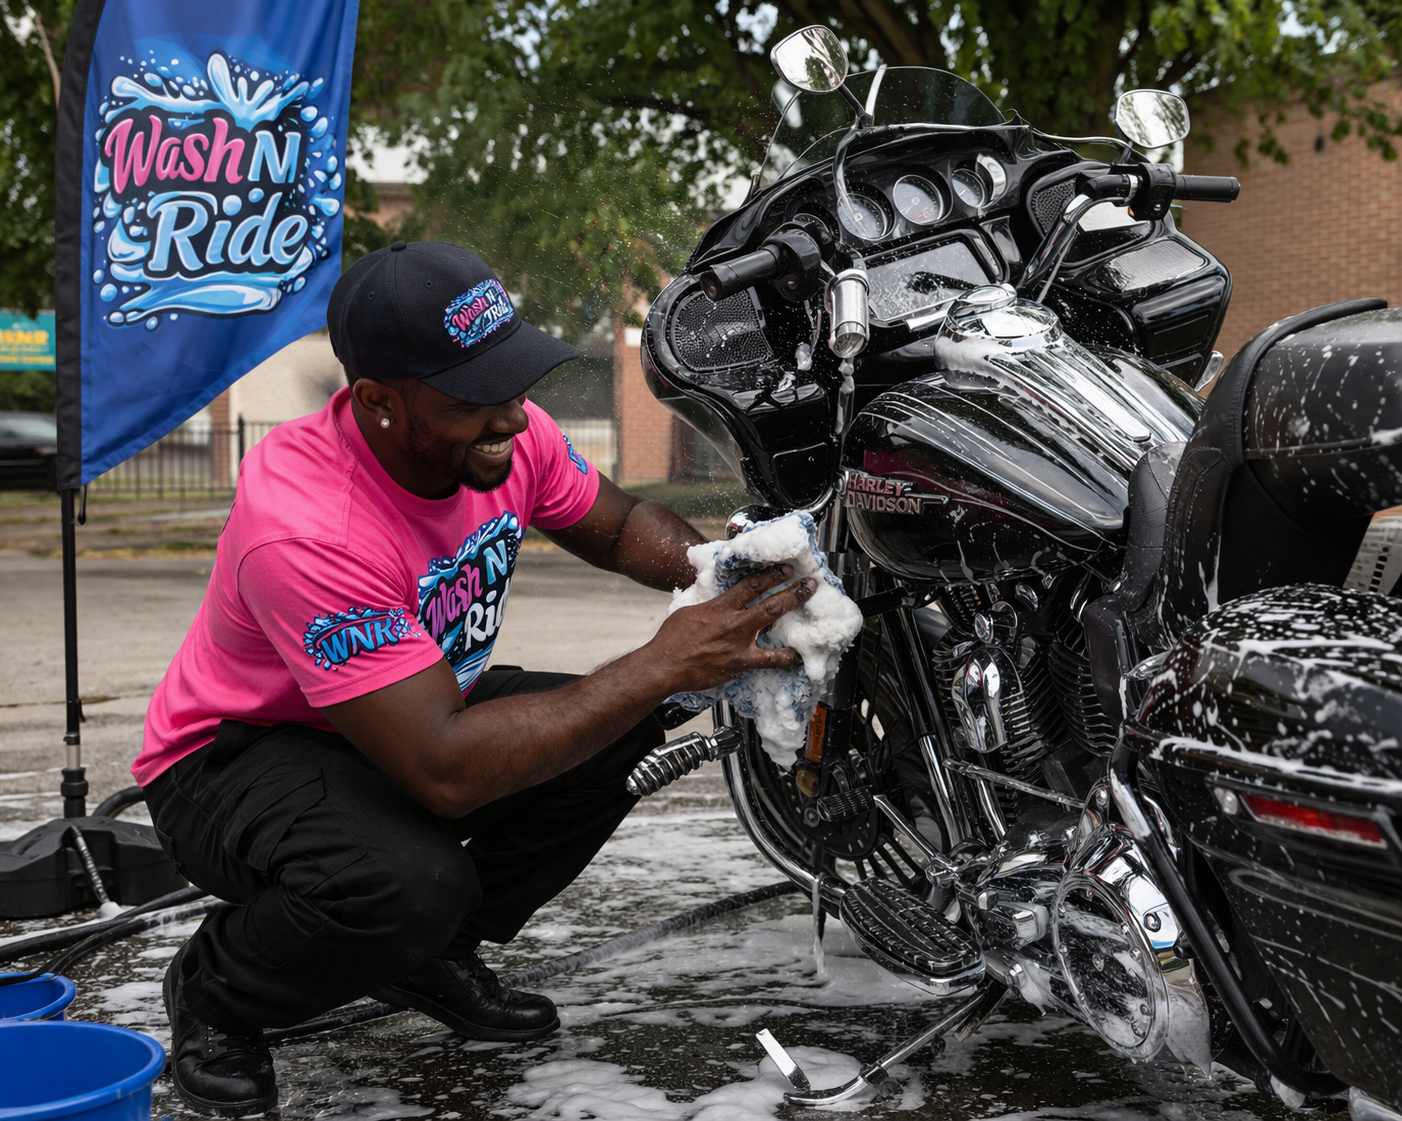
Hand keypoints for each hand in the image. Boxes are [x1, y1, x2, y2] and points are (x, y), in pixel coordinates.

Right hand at [648, 564, 816, 692]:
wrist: (664, 666)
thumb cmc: (672, 640)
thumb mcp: (689, 611)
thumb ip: (710, 603)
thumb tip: (720, 597)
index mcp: (719, 607)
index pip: (750, 585)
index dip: (770, 575)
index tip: (784, 569)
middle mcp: (732, 622)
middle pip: (769, 602)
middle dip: (792, 591)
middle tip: (809, 584)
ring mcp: (738, 643)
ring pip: (772, 624)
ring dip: (792, 614)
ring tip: (809, 611)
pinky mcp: (740, 663)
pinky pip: (769, 660)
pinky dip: (787, 658)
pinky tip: (799, 656)